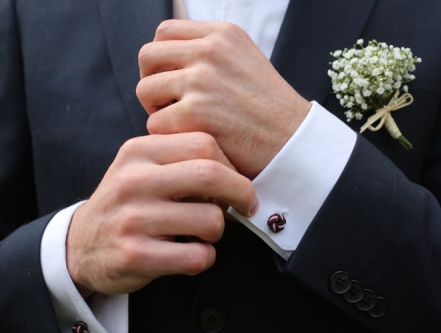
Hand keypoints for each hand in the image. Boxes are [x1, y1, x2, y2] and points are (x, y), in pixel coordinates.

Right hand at [66, 132, 257, 297]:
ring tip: (202, 233)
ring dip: (218, 230)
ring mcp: (132, 218)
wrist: (81, 244)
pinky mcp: (134, 255)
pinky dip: (205, 257)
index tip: (237, 182)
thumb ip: (181, 158)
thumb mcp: (143, 167)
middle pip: (211, 174)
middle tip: (247, 205)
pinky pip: (197, 256)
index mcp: (139, 151)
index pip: (204, 144)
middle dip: (242, 192)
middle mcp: (133, 180)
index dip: (232, 165)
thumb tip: (236, 169)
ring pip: (210, 220)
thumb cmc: (127, 202)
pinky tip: (191, 253)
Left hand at [137, 20, 310, 178]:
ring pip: (145, 89)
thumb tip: (169, 60)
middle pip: (148, 56)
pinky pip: (155, 123)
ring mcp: (202, 80)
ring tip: (180, 124)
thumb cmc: (268, 109)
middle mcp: (210, 51)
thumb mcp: (245, 61)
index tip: (172, 80)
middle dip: (151, 81)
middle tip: (167, 104)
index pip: (165, 32)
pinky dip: (168, 136)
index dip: (161, 59)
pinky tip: (190, 140)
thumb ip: (210, 53)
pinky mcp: (196, 113)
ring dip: (156, 110)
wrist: (293, 141)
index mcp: (222, 34)